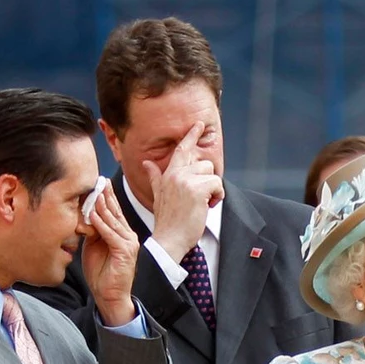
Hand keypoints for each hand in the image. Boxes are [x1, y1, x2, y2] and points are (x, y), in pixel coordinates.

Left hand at [81, 178, 143, 328]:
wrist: (109, 295)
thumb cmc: (101, 273)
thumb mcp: (93, 246)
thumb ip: (92, 231)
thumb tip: (84, 216)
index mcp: (121, 233)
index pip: (113, 210)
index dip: (106, 196)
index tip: (98, 182)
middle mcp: (128, 235)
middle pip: (115, 211)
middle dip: (105, 195)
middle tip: (98, 180)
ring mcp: (128, 243)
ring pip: (113, 220)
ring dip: (102, 207)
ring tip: (94, 193)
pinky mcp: (125, 252)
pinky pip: (111, 234)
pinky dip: (102, 225)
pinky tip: (94, 216)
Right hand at [149, 121, 221, 261]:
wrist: (167, 239)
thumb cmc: (166, 221)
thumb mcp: (158, 196)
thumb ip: (155, 177)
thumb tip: (146, 163)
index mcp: (168, 174)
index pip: (181, 149)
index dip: (191, 135)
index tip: (198, 124)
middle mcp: (176, 174)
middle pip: (204, 163)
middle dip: (207, 180)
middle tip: (201, 199)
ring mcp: (186, 180)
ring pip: (212, 173)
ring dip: (213, 190)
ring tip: (203, 204)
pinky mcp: (197, 189)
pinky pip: (217, 184)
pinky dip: (217, 197)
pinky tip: (208, 207)